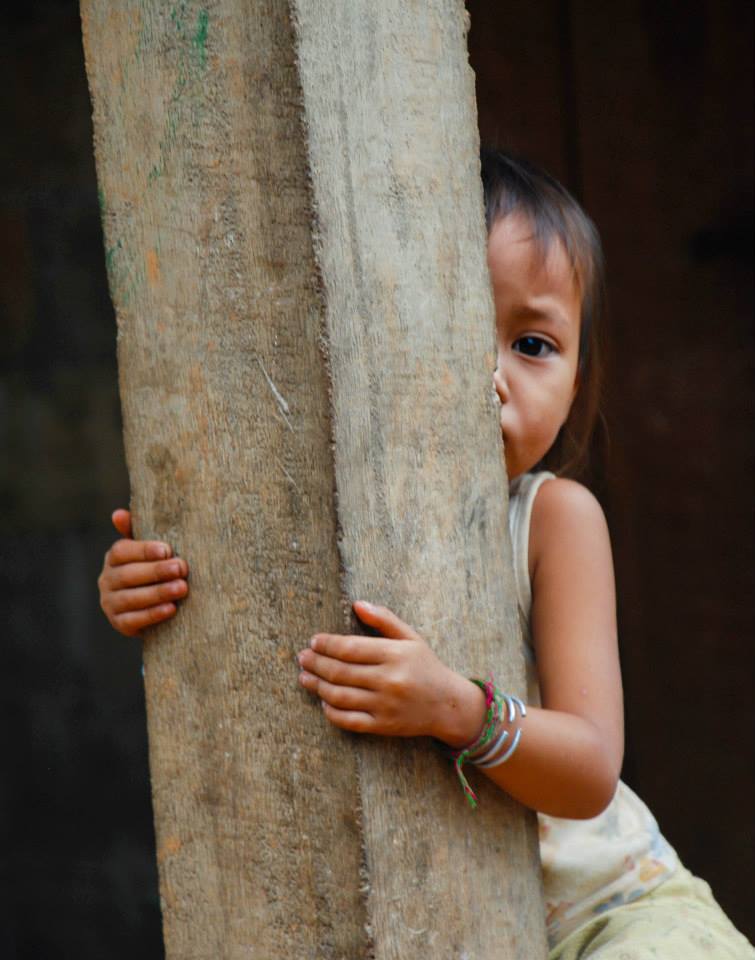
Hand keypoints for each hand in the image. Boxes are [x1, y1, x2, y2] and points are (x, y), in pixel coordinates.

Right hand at [98, 509, 188, 636]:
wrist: (157, 608)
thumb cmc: (155, 570)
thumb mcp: (149, 551)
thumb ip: (136, 532)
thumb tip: (118, 514)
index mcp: (113, 559)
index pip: (121, 551)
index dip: (143, 550)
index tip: (167, 550)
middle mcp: (107, 580)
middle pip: (128, 575)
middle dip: (156, 571)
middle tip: (182, 568)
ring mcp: (110, 604)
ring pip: (131, 598)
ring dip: (158, 593)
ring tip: (182, 588)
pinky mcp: (119, 624)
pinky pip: (134, 620)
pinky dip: (153, 614)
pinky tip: (171, 609)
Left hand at [297, 601, 484, 744]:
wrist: (447, 705)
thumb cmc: (426, 666)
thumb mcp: (410, 638)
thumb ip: (384, 620)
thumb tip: (358, 604)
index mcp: (394, 655)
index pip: (350, 648)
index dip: (327, 644)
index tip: (314, 641)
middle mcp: (389, 680)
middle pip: (340, 672)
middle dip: (315, 663)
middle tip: (302, 658)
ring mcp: (385, 705)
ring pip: (340, 696)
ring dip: (317, 686)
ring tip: (304, 677)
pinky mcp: (383, 725)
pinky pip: (348, 720)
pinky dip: (331, 712)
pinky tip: (323, 701)